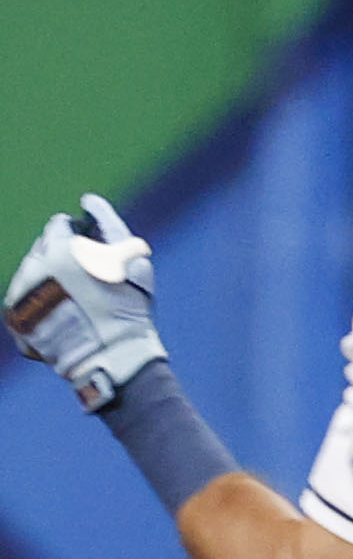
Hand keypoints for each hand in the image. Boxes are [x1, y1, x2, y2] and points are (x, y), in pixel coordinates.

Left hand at [5, 195, 163, 410]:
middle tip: (83, 278)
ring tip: (72, 299)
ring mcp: (21, 295)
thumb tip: (89, 200)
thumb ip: (110, 225)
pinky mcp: (15, 318)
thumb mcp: (132, 261)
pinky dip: (36, 302)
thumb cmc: (128, 308)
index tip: (90, 250)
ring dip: (46, 279)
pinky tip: (59, 313)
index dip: (77, 235)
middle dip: (59, 257)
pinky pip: (22, 299)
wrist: (112, 358)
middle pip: (41, 249)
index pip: (58, 227)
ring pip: (29, 274)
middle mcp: (34, 269)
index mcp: (61, 252)